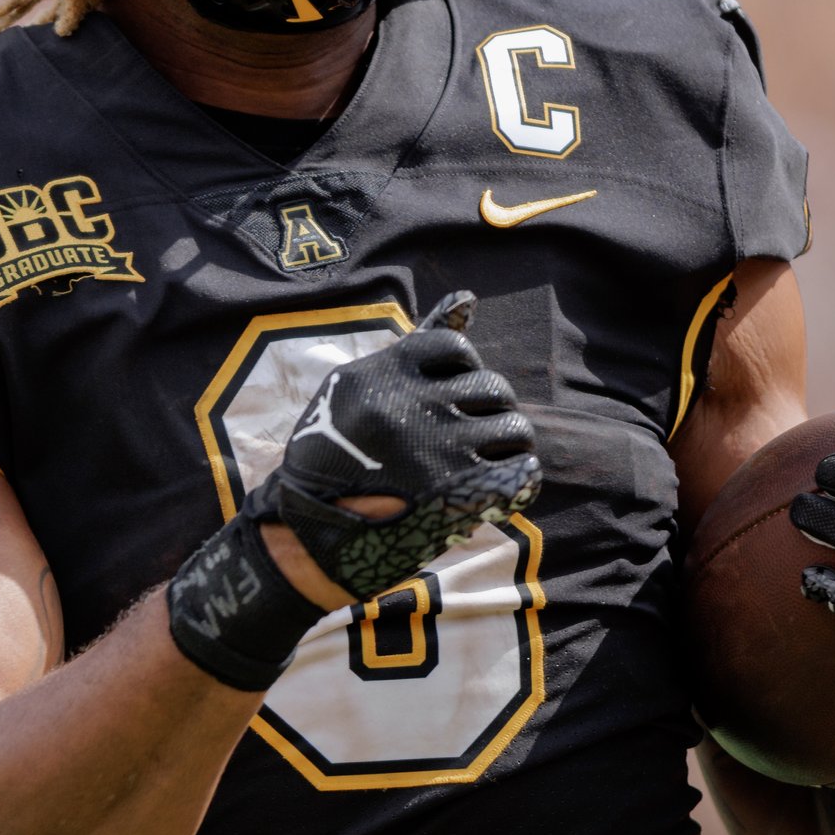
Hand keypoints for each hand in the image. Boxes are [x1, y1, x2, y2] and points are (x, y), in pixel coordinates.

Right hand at [167, 291, 539, 691]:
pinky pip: (524, 471)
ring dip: (506, 444)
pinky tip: (500, 485)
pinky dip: (520, 477)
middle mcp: (414, 406)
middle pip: (492, 387)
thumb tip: (469, 296)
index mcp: (384, 375)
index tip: (449, 395)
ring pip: (514, 427)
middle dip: (488, 409)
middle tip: (469, 436)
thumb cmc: (333, 458)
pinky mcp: (460, 495)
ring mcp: (440, 450)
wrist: (310, 538)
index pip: (456, 347)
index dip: (462, 370)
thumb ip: (412, 350)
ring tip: (482, 462)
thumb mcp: (352, 392)